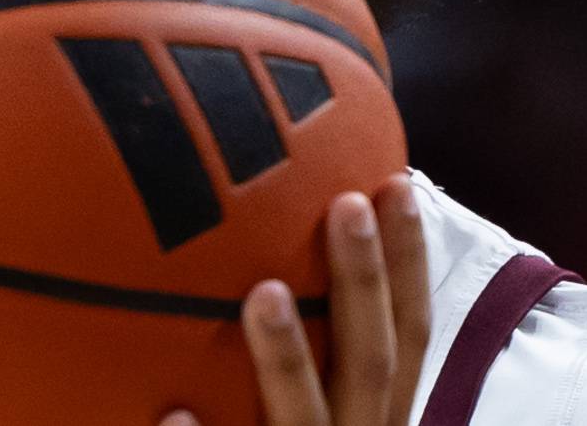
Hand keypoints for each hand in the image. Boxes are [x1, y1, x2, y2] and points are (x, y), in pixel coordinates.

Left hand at [163, 178, 430, 425]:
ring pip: (303, 417)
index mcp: (380, 410)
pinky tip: (176, 414)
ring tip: (264, 293)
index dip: (409, 262)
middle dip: (363, 283)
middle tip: (347, 204)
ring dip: (287, 357)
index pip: (409, 330)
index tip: (398, 183)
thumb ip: (327, 345)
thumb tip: (283, 244)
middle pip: (370, 362)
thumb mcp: (336, 404)